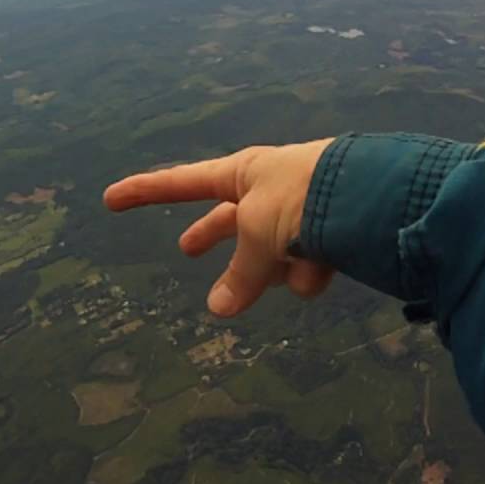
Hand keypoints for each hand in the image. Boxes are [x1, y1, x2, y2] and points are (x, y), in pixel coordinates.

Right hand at [104, 139, 334, 316]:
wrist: (374, 195)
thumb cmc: (303, 196)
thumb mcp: (257, 233)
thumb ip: (238, 274)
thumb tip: (219, 309)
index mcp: (243, 173)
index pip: (180, 183)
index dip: (144, 192)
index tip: (110, 198)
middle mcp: (269, 190)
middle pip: (228, 223)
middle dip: (212, 237)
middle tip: (187, 250)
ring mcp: (299, 214)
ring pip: (270, 259)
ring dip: (278, 270)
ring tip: (298, 263)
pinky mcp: (330, 236)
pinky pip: (304, 270)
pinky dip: (311, 273)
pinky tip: (327, 266)